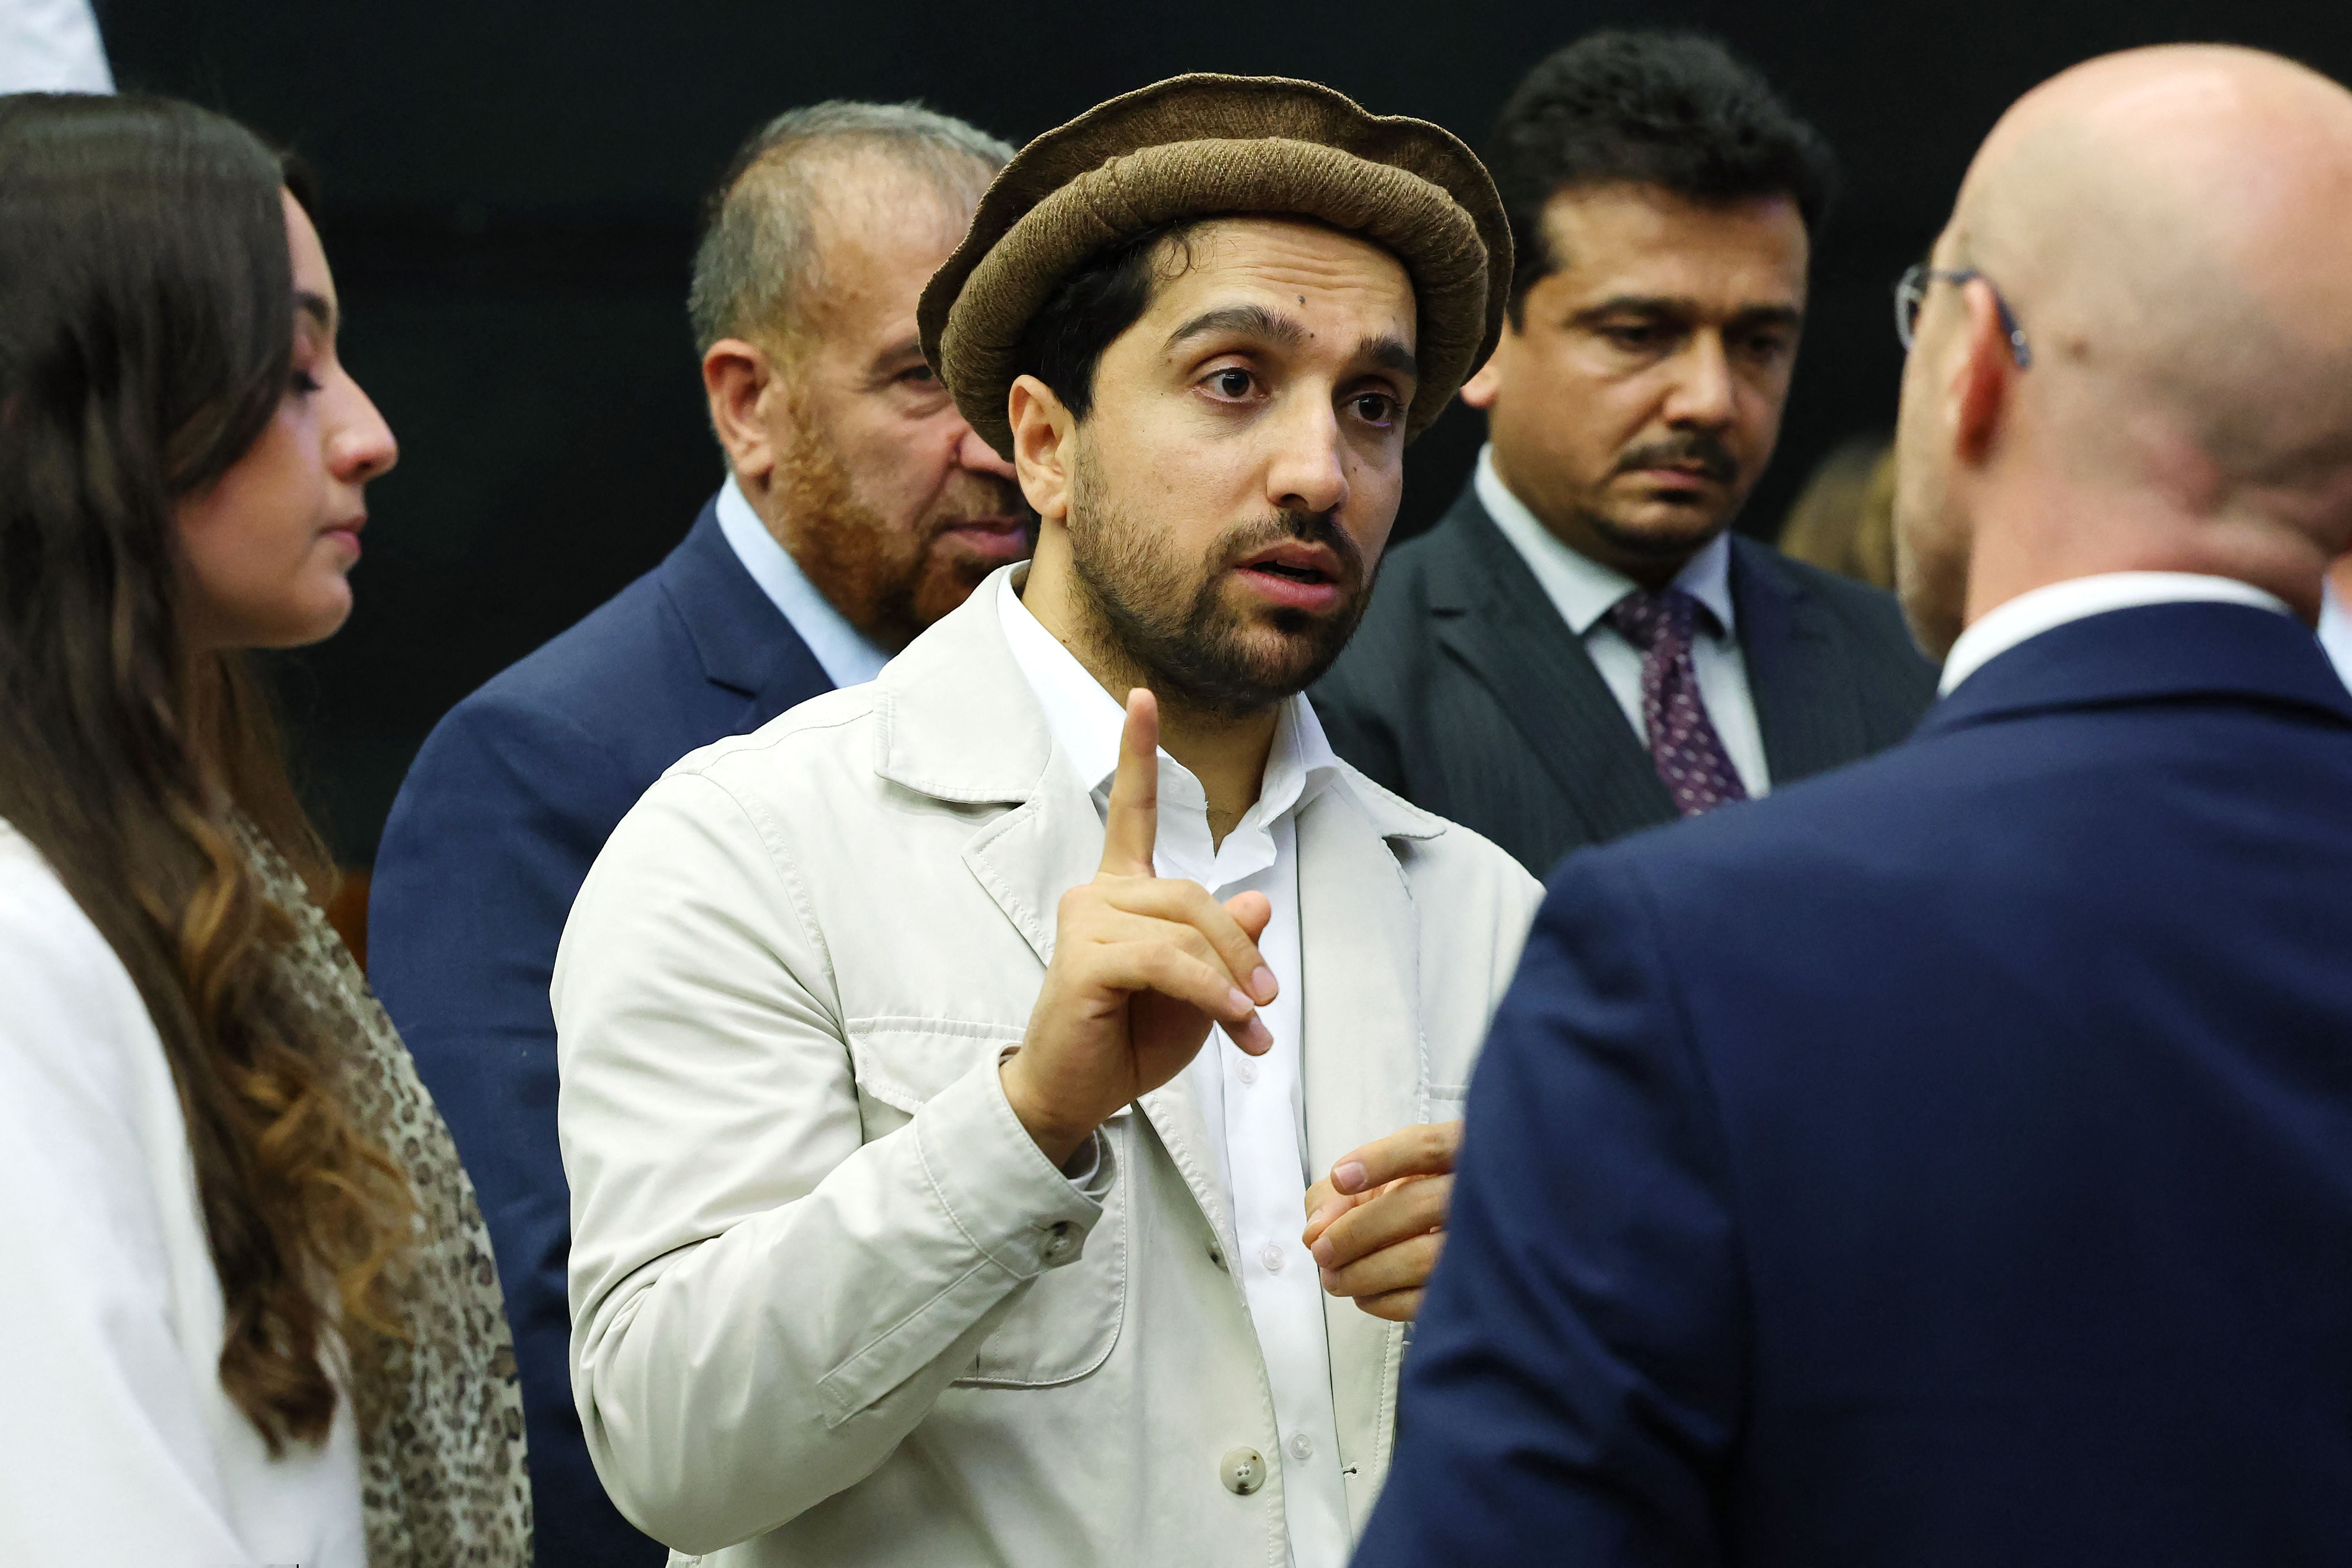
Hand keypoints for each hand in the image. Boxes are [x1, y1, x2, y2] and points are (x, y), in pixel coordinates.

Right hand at [1001, 688, 1277, 1167]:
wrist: (1076, 1094)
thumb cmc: (1131, 1039)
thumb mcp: (1199, 992)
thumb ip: (1225, 945)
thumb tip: (1257, 901)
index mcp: (1123, 892)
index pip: (1131, 811)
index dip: (1138, 752)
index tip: (1141, 696)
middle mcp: (1098, 894)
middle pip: (1194, 894)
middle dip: (1239, 949)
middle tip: (1266, 1002)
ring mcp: (1086, 922)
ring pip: (1185, 928)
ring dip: (1229, 980)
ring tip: (1249, 1027)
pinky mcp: (1084, 959)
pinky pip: (1167, 960)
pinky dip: (1208, 990)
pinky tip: (1229, 1021)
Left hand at [1301, 1121, 1461, 1321]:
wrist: (1467, 1250)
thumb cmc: (1412, 1205)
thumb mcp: (1376, 1185)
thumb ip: (1336, 1196)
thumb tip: (1314, 1230)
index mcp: (1461, 1153)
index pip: (1427, 1147)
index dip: (1381, 1161)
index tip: (1339, 1178)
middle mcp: (1481, 1196)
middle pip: (1419, 1204)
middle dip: (1358, 1231)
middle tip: (1322, 1251)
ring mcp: (1485, 1247)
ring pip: (1424, 1258)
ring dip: (1365, 1272)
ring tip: (1333, 1278)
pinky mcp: (1476, 1291)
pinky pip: (1428, 1301)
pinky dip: (1385, 1301)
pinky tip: (1364, 1295)